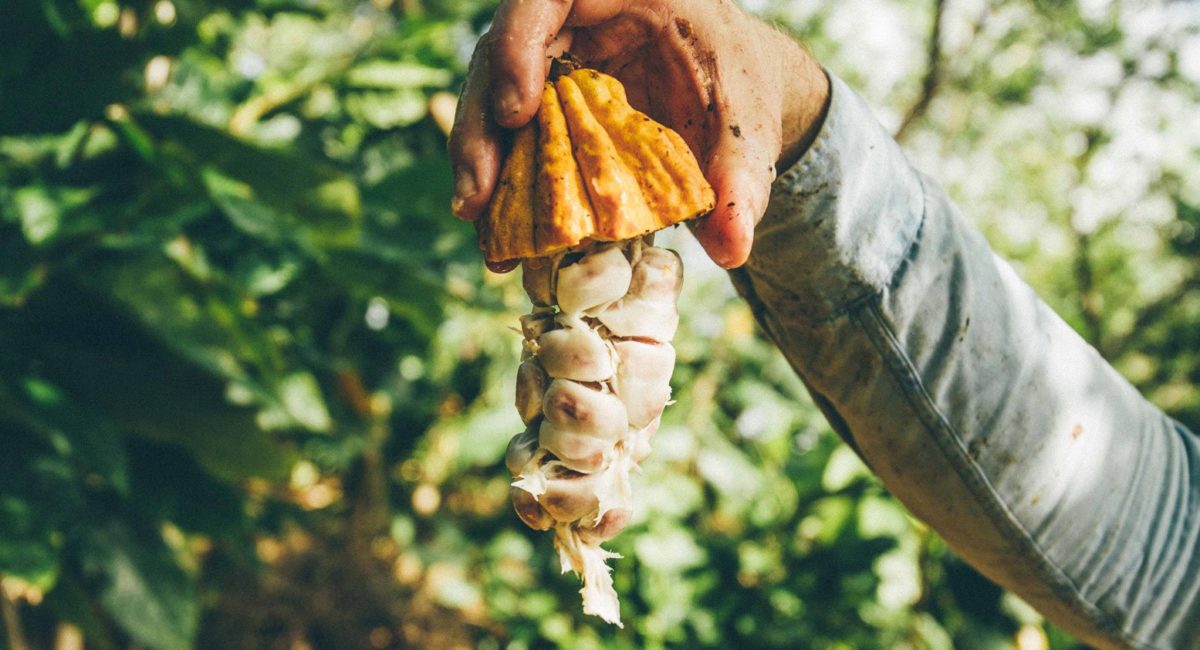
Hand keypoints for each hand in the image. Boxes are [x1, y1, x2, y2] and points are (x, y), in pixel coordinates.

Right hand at [448, 0, 828, 268]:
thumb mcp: (749, 125)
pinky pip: (510, 131)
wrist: (733, 93)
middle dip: (482, 124)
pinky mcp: (546, 100)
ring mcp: (553, 58)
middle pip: (502, 52)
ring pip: (492, 93)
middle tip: (476, 193)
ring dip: (480, 157)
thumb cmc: (740, 86)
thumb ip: (742, 177)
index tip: (515, 111)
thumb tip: (732, 250)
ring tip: (476, 217)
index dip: (519, 44)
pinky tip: (496, 228)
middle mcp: (576, 18)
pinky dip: (501, 176)